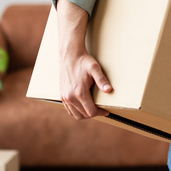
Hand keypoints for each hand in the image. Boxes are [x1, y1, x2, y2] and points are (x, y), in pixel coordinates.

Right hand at [57, 0, 111, 119]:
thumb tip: (109, 90)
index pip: (90, 112)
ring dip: (85, 114)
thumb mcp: (95, 68)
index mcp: (79, 92)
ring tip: (94, 108)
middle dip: (94, 114)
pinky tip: (84, 106)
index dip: (100, 113)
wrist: (70, 55)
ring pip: (76, 115)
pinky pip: (69, 110)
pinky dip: (77, 111)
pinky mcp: (62, 95)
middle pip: (84, 115)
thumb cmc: (83, 61)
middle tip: (101, 109)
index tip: (106, 110)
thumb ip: (102, 80)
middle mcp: (70, 97)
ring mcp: (64, 97)